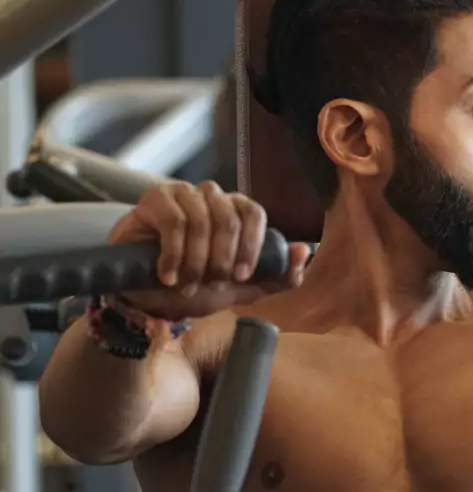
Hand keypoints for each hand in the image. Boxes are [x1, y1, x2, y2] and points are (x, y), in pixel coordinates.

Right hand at [106, 180, 311, 320]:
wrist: (149, 298)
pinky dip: (173, 254)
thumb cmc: (196, 288)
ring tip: (187, 284)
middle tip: (210, 283)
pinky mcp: (154, 199)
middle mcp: (212, 197)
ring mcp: (182, 194)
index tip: (241, 276)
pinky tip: (168, 275)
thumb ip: (277, 277)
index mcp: (236, 212)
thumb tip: (304, 251)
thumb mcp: (242, 290)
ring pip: (200, 220)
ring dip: (195, 260)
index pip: (254, 213)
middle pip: (228, 219)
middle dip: (221, 259)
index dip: (252, 245)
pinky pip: (172, 220)